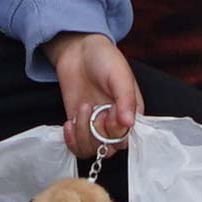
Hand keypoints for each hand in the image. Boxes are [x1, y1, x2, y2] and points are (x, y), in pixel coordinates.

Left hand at [46, 31, 147, 157]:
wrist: (78, 51)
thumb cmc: (104, 59)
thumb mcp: (119, 74)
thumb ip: (126, 98)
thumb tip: (130, 123)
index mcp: (131, 113)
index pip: (128, 137)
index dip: (116, 130)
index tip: (109, 111)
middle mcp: (115, 124)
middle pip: (109, 148)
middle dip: (98, 131)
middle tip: (92, 106)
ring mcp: (96, 126)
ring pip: (92, 150)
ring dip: (83, 133)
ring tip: (82, 109)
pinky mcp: (78, 127)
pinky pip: (77, 148)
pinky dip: (71, 141)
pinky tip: (69, 124)